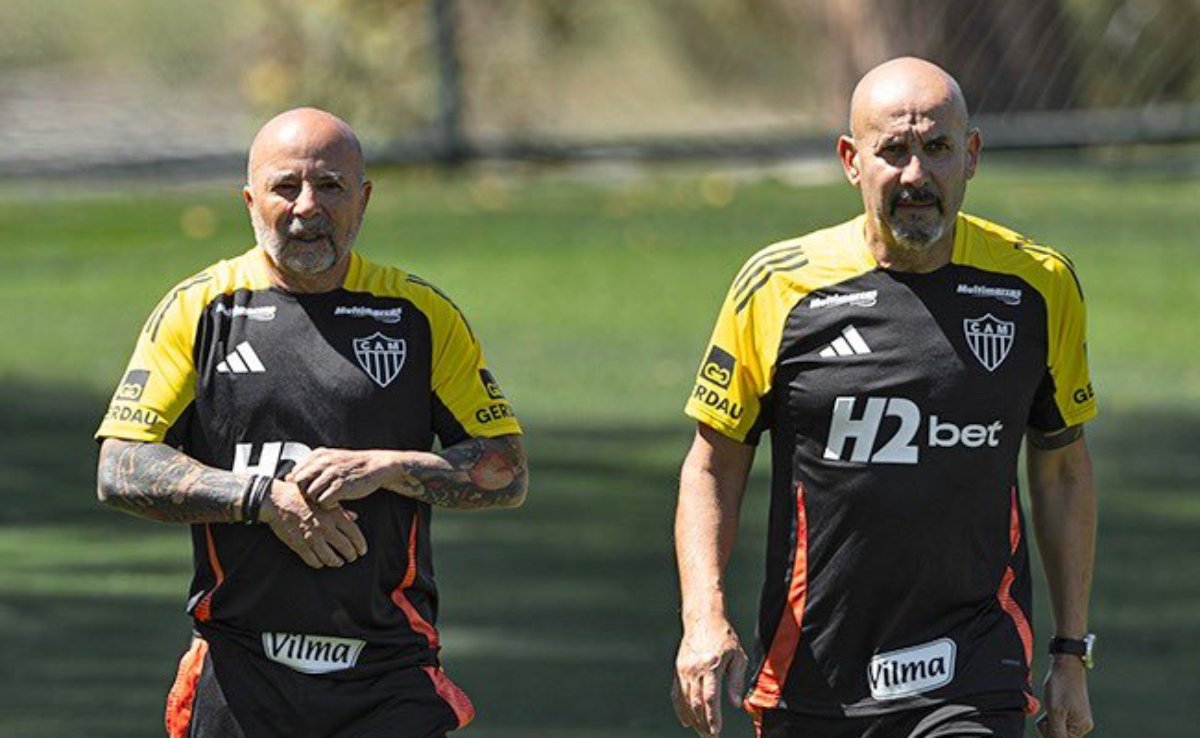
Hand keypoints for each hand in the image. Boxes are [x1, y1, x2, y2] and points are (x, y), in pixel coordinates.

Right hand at [260, 479, 367, 567]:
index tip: (362, 550)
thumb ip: (342, 510)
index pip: (354, 534)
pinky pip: (313, 561)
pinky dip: (319, 564)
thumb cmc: (302, 497)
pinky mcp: (300, 546)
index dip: (360, 545)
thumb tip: (356, 517)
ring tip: (339, 562)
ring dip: (336, 562)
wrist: (277, 501)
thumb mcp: (324, 499)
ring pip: (330, 558)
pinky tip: (321, 562)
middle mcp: (326, 528)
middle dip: (351, 555)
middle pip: (345, 548)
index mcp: (334, 515)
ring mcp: (312, 538)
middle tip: (352, 558)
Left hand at [287, 448, 393, 507]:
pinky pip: (324, 501)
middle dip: (305, 492)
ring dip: (317, 500)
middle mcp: (324, 462)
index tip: (309, 488)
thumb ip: (310, 467)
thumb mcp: (329, 460)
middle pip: (299, 483)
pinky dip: (328, 505)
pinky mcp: (341, 486)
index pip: (296, 472)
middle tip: (317, 495)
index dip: (300, 484)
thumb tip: (288, 477)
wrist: (376, 466)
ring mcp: (332, 473)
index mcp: (319, 454)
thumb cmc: (351, 466)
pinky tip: (336, 502)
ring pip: (311, 494)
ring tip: (328, 498)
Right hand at [672, 618, 747, 735]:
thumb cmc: (724, 638)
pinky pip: (676, 694)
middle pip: (696, 703)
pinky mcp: (677, 670)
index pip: (710, 697)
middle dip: (703, 723)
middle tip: (711, 737)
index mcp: (711, 665)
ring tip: (702, 732)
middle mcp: (694, 669)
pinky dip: (680, 710)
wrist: (702, 619)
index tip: (716, 732)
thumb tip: (735, 704)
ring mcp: (683, 670)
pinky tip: (687, 722)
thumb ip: (735, 681)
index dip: (712, 717)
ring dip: (693, 720)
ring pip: (684, 701)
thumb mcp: (737, 656)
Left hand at [1036, 656, 1093, 736]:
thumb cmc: (1060, 687)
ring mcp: (1078, 718)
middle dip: (1049, 725)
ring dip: (1050, 719)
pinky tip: (1053, 703)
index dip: (1049, 732)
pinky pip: (1059, 719)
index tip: (1050, 716)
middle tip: (1050, 709)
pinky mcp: (1073, 711)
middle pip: (1059, 735)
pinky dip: (1053, 713)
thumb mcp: (1055, 712)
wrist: (1065, 666)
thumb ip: (1056, 733)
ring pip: (1057, 727)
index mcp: (1081, 727)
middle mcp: (1083, 725)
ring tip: (1052, 704)